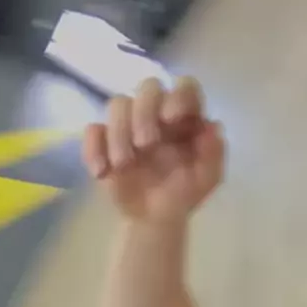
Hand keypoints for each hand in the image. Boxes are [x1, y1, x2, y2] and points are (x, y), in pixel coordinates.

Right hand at [83, 77, 223, 221]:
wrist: (154, 220)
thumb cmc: (183, 193)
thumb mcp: (207, 179)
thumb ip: (214, 153)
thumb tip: (213, 126)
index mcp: (185, 116)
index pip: (185, 87)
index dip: (178, 95)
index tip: (171, 119)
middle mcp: (157, 112)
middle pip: (148, 86)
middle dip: (144, 112)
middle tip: (146, 145)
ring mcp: (128, 125)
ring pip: (117, 104)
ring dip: (119, 133)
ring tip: (124, 165)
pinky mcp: (103, 142)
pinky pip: (92, 130)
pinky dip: (93, 149)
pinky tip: (102, 172)